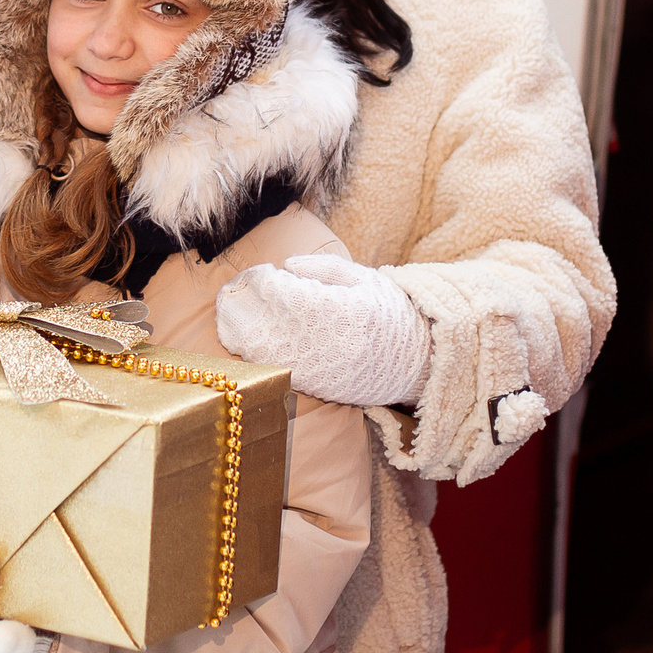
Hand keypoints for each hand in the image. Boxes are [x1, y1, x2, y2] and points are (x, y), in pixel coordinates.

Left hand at [215, 252, 431, 407]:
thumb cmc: (391, 313)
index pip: (280, 292)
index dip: (261, 279)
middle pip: (260, 322)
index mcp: (339, 310)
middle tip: (236, 288)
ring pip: (257, 350)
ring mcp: (316, 369)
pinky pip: (269, 368)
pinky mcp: (312, 388)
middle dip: (239, 302)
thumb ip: (325, 267)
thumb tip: (287, 264)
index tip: (263, 271)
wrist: (418, 364)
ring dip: (237, 328)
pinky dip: (251, 351)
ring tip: (235, 309)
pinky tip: (248, 335)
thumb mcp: (366, 278)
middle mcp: (323, 343)